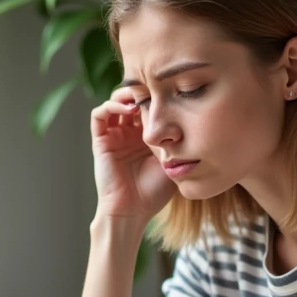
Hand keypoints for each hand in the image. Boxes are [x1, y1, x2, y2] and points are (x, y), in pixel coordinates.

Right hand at [90, 87, 175, 223]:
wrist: (133, 211)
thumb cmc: (154, 192)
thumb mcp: (173, 160)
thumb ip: (179, 140)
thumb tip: (197, 119)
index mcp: (146, 136)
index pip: (150, 105)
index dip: (158, 95)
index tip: (172, 90)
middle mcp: (129, 132)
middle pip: (132, 99)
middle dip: (143, 90)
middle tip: (156, 86)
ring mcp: (113, 135)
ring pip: (115, 101)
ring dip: (126, 94)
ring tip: (141, 94)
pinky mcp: (100, 140)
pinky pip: (99, 114)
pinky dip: (111, 105)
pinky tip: (128, 107)